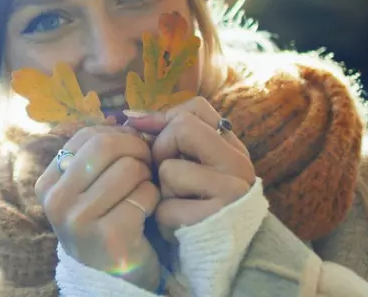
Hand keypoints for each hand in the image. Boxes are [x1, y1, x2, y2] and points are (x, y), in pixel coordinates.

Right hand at [35, 124, 161, 290]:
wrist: (116, 276)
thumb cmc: (107, 221)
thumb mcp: (91, 186)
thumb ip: (101, 153)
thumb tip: (128, 116)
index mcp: (47, 182)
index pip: (87, 136)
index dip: (118, 135)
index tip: (132, 150)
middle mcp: (56, 201)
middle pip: (105, 145)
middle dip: (136, 148)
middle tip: (147, 163)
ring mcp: (78, 220)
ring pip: (128, 167)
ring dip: (147, 175)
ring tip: (145, 189)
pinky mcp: (108, 236)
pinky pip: (144, 193)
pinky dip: (154, 197)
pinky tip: (148, 211)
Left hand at [124, 98, 255, 241]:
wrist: (217, 259)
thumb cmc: (194, 207)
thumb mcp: (188, 167)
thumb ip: (167, 136)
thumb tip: (128, 115)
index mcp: (233, 148)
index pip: (198, 108)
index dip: (166, 118)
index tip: (148, 134)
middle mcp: (239, 165)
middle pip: (182, 127)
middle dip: (162, 150)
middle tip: (167, 177)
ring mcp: (230, 192)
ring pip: (169, 169)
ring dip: (162, 190)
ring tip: (176, 205)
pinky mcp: (213, 219)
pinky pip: (166, 206)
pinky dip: (163, 218)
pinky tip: (176, 227)